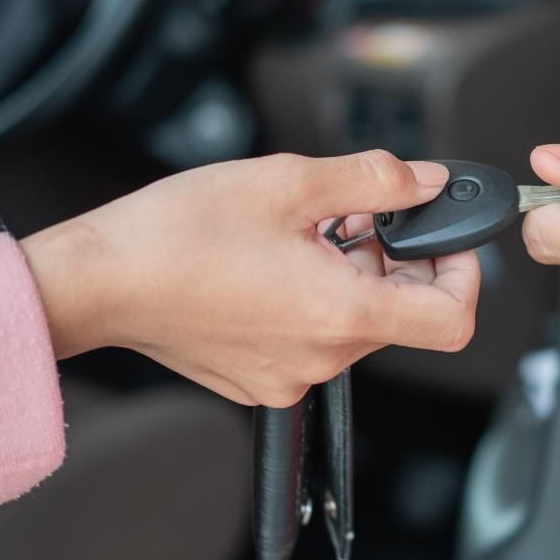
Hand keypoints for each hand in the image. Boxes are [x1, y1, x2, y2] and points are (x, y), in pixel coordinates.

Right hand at [22, 151, 479, 406]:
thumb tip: (427, 182)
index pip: (453, 321)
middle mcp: (322, 359)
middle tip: (354, 216)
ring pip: (354, 324)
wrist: (97, 280)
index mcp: (343, 316)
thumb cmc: (176, 234)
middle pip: (401, 315)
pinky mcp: (258, 379)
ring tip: (301, 234)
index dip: (463, 274)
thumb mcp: (289, 181)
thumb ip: (375, 180)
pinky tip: (270, 264)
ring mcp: (289, 376)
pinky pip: (312, 340)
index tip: (443, 239)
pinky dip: (311, 300)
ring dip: (349, 275)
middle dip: (392, 259)